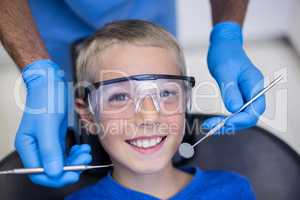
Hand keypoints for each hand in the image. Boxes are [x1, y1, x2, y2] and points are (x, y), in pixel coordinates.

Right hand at [15, 59, 91, 186]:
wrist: (51, 83)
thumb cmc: (46, 99)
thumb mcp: (47, 125)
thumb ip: (49, 150)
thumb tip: (54, 172)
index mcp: (27, 146)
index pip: (38, 173)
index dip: (56, 178)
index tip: (73, 174)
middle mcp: (36, 147)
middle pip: (51, 170)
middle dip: (69, 169)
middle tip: (83, 161)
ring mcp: (46, 143)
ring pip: (61, 162)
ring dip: (75, 161)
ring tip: (85, 153)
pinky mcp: (56, 138)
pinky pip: (66, 153)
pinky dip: (75, 154)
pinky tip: (82, 149)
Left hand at [203, 22, 265, 133]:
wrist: (224, 45)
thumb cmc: (226, 54)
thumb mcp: (225, 71)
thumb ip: (230, 90)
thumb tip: (234, 109)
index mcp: (255, 85)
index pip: (254, 110)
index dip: (240, 120)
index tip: (224, 123)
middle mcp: (253, 92)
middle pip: (248, 116)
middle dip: (232, 124)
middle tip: (212, 127)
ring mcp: (246, 94)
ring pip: (241, 116)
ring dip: (227, 123)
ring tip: (210, 126)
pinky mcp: (238, 95)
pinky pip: (234, 111)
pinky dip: (225, 118)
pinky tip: (214, 120)